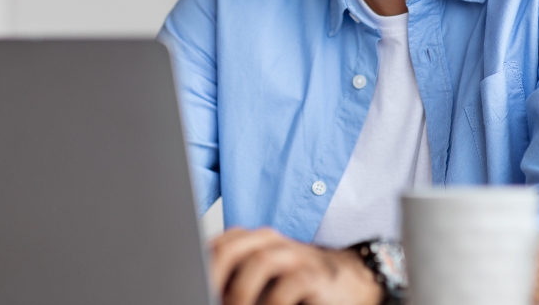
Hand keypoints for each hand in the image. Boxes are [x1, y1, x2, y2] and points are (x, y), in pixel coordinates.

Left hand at [209, 227, 382, 304]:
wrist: (346, 282)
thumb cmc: (295, 285)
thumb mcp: (260, 281)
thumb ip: (233, 280)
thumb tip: (203, 290)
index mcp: (252, 240)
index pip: (216, 247)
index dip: (201, 268)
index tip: (192, 288)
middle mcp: (271, 242)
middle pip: (230, 249)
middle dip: (214, 278)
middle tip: (208, 297)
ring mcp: (294, 254)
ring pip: (259, 262)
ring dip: (241, 293)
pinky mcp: (315, 274)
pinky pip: (288, 286)